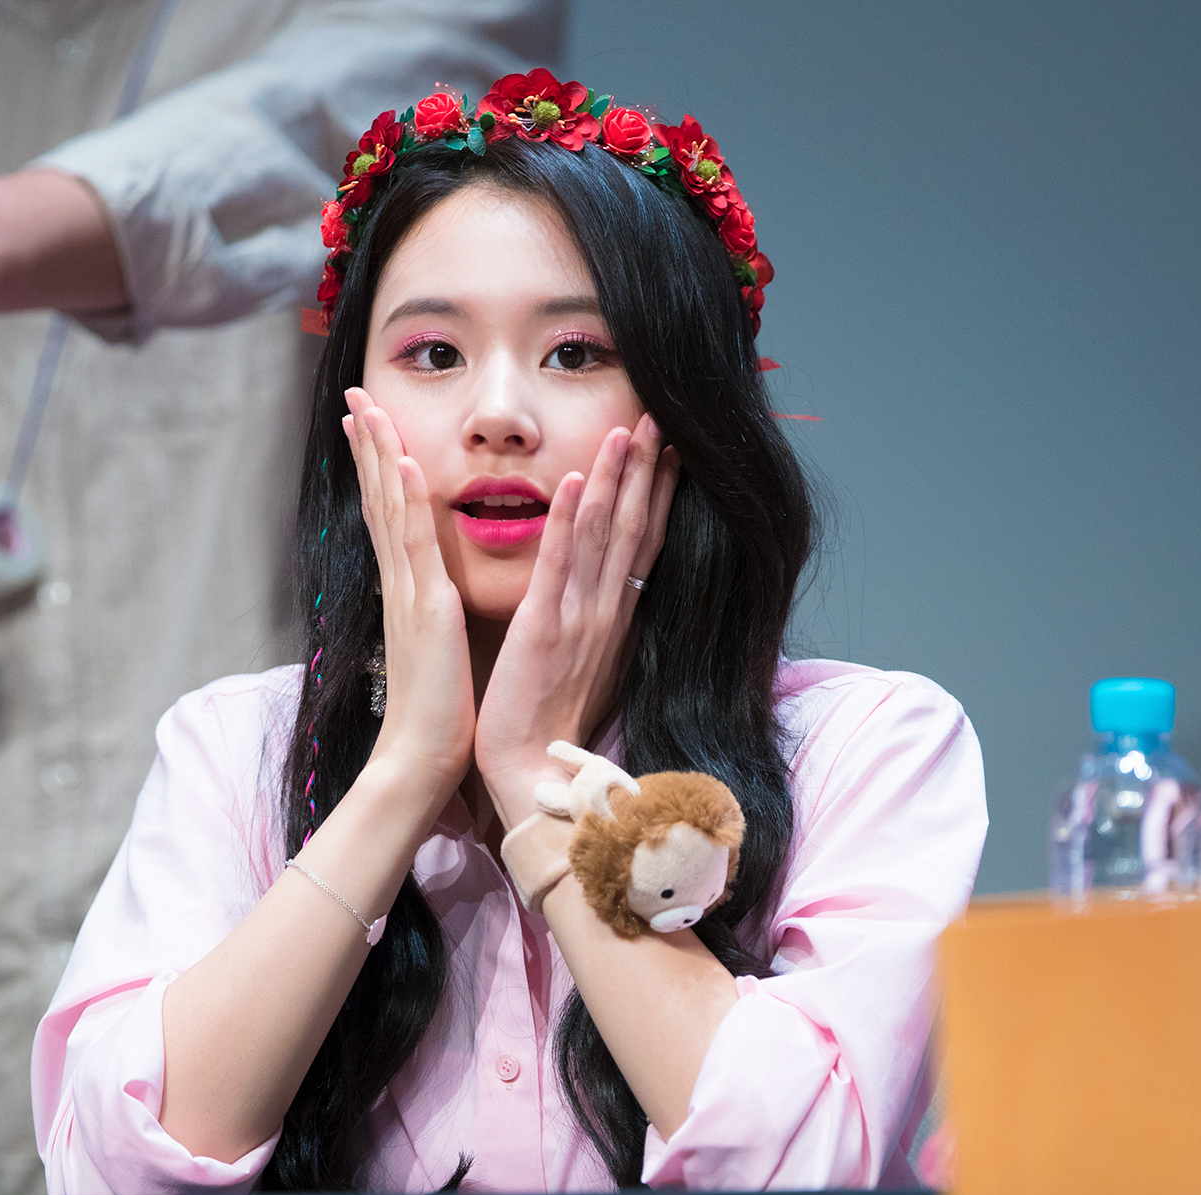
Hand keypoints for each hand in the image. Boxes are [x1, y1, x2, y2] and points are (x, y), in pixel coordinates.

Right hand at [343, 389, 475, 801]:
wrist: (421, 759)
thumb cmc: (437, 714)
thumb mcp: (437, 647)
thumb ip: (433, 614)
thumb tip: (435, 594)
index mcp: (407, 590)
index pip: (390, 515)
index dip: (378, 467)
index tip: (368, 424)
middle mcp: (401, 583)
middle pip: (380, 498)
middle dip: (368, 444)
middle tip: (356, 395)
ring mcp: (408, 591)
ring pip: (390, 509)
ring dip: (380, 454)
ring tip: (368, 408)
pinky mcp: (426, 608)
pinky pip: (414, 544)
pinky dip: (407, 500)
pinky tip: (403, 461)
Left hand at [473, 414, 679, 826]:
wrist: (529, 771)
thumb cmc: (550, 723)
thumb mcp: (586, 662)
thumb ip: (597, 622)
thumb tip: (610, 593)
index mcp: (616, 618)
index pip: (642, 543)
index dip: (658, 493)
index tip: (670, 449)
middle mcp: (607, 611)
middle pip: (634, 527)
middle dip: (648, 470)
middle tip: (660, 417)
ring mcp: (580, 617)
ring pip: (603, 534)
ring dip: (617, 479)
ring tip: (627, 430)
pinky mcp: (544, 629)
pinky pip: (560, 565)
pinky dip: (568, 521)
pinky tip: (578, 481)